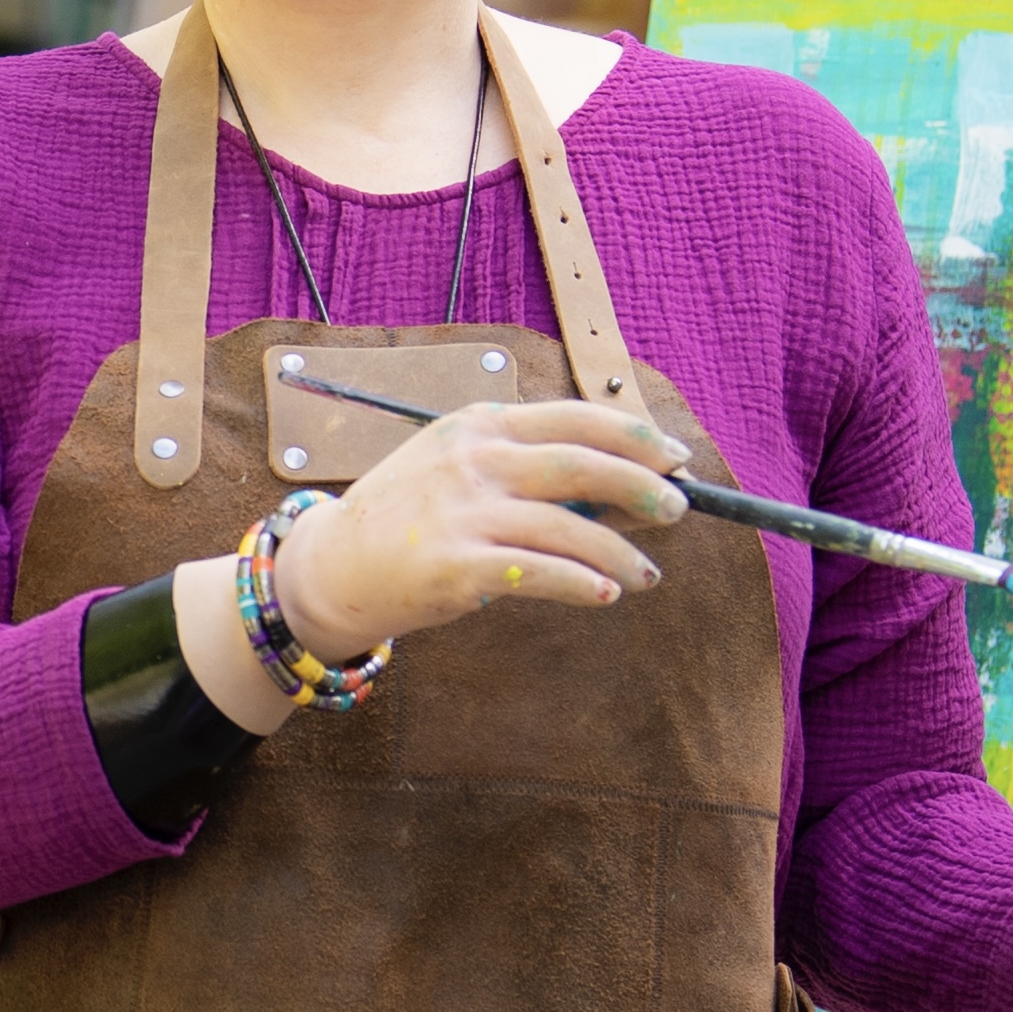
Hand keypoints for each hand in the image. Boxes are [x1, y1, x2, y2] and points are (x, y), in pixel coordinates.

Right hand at [170, 399, 691, 731]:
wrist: (332, 566)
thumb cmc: (411, 516)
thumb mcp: (460, 468)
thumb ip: (526, 469)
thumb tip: (618, 494)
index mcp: (479, 424)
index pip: (574, 417)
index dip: (634, 435)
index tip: (673, 456)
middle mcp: (473, 460)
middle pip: (582, 464)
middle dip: (642, 486)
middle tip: (680, 509)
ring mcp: (463, 512)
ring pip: (568, 527)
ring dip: (620, 553)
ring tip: (647, 575)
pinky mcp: (457, 566)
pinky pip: (539, 573)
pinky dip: (582, 583)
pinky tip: (607, 593)